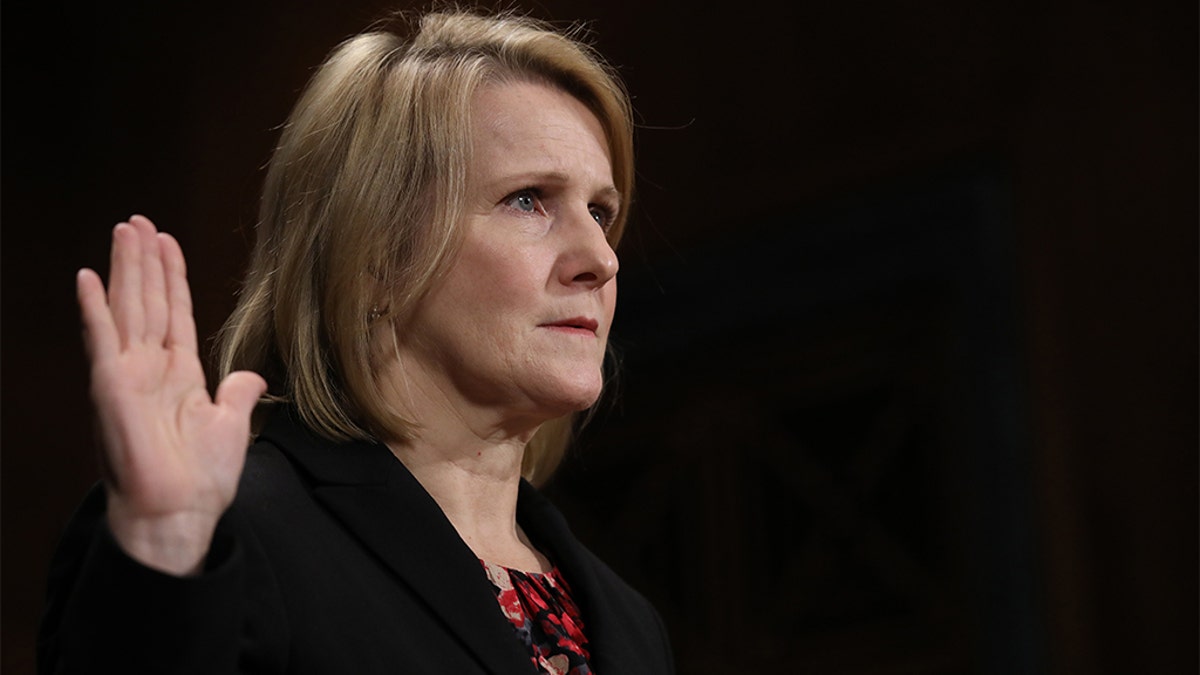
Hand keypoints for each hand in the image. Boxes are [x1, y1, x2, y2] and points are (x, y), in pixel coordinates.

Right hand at [77, 215, 265, 574]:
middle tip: (138, 221)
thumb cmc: (201, 479)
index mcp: (179, 375)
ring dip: (125, 269)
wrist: (180, 514)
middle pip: (148, 302)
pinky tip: (89, 278)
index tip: (167, 241)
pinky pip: (101, 342)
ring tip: (124, 231)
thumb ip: (237, 395)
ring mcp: (127, 377)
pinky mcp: (111, 390)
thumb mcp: (231, 426)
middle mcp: (150, 370)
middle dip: (144, 261)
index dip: (172, 276)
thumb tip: (249, 376)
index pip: (175, 313)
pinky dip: (94, 310)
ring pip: (127, 310)